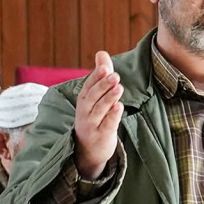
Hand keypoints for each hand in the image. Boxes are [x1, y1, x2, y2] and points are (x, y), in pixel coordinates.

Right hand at [73, 51, 122, 178]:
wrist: (88, 150)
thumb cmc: (94, 118)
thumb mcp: (95, 98)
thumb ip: (100, 76)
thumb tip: (102, 53)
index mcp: (84, 101)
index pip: (88, 87)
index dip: (96, 77)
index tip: (105, 67)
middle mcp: (85, 112)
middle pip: (92, 97)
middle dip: (103, 85)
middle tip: (115, 75)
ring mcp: (92, 126)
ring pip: (99, 110)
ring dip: (109, 98)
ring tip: (119, 87)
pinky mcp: (101, 137)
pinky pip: (107, 125)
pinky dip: (112, 116)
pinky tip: (119, 107)